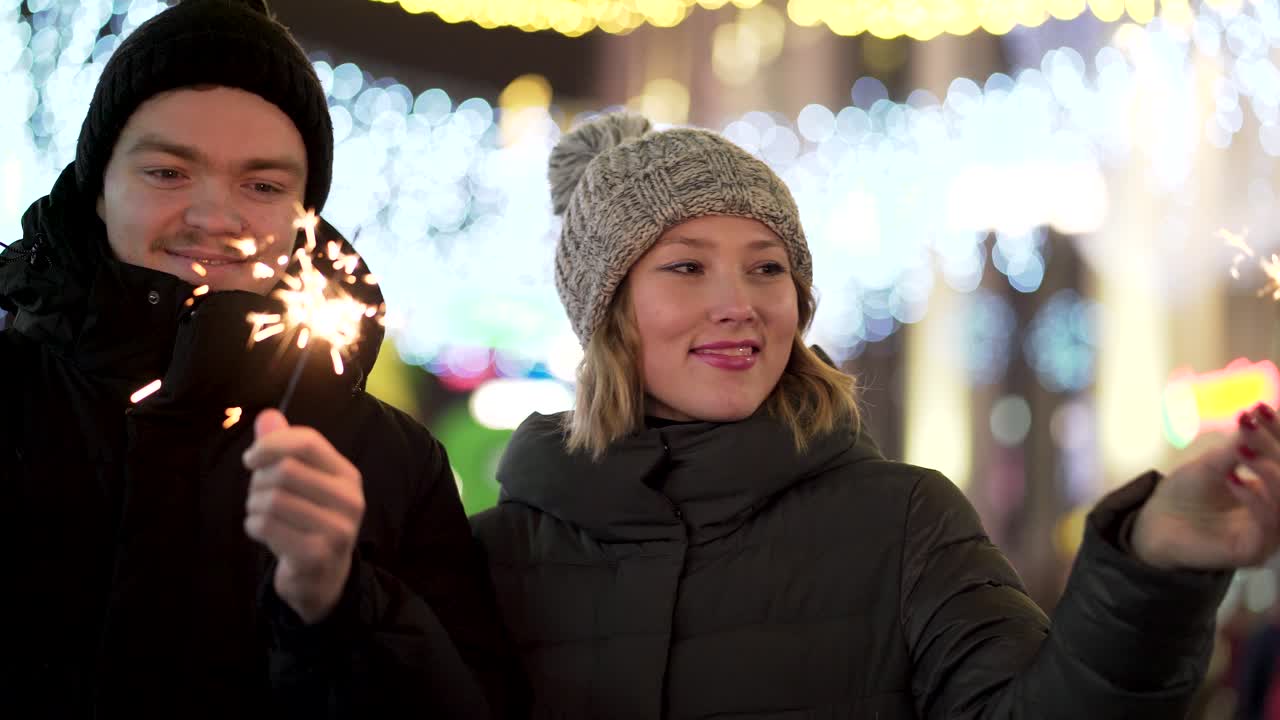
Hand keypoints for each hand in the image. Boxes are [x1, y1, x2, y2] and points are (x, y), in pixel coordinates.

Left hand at [243, 409, 364, 623]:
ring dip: (253, 506)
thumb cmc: (308, 522)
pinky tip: (262, 532)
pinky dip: (253, 526)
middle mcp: (349, 500)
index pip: (307, 441)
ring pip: (272, 499)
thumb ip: (284, 448)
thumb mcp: (302, 483)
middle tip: (258, 495)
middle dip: (259, 482)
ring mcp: (336, 529)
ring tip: (261, 515)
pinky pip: (266, 526)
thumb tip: (266, 415)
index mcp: (347, 475)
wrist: (322, 578)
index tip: (251, 459)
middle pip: (285, 470)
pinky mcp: (316, 554)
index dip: (271, 444)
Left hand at [1133, 403, 1279, 570]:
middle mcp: (1275, 510)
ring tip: (1242, 450)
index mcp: (1270, 488)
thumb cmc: (1184, 493)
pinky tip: (1233, 479)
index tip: (1259, 408)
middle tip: (1250, 425)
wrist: (1154, 524)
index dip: (1276, 433)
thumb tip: (1255, 415)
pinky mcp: (1253, 550)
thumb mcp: (1211, 464)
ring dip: (1268, 471)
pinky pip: (1267, 525)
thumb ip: (1239, 446)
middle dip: (1273, 448)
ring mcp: (1268, 533)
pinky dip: (1254, 500)